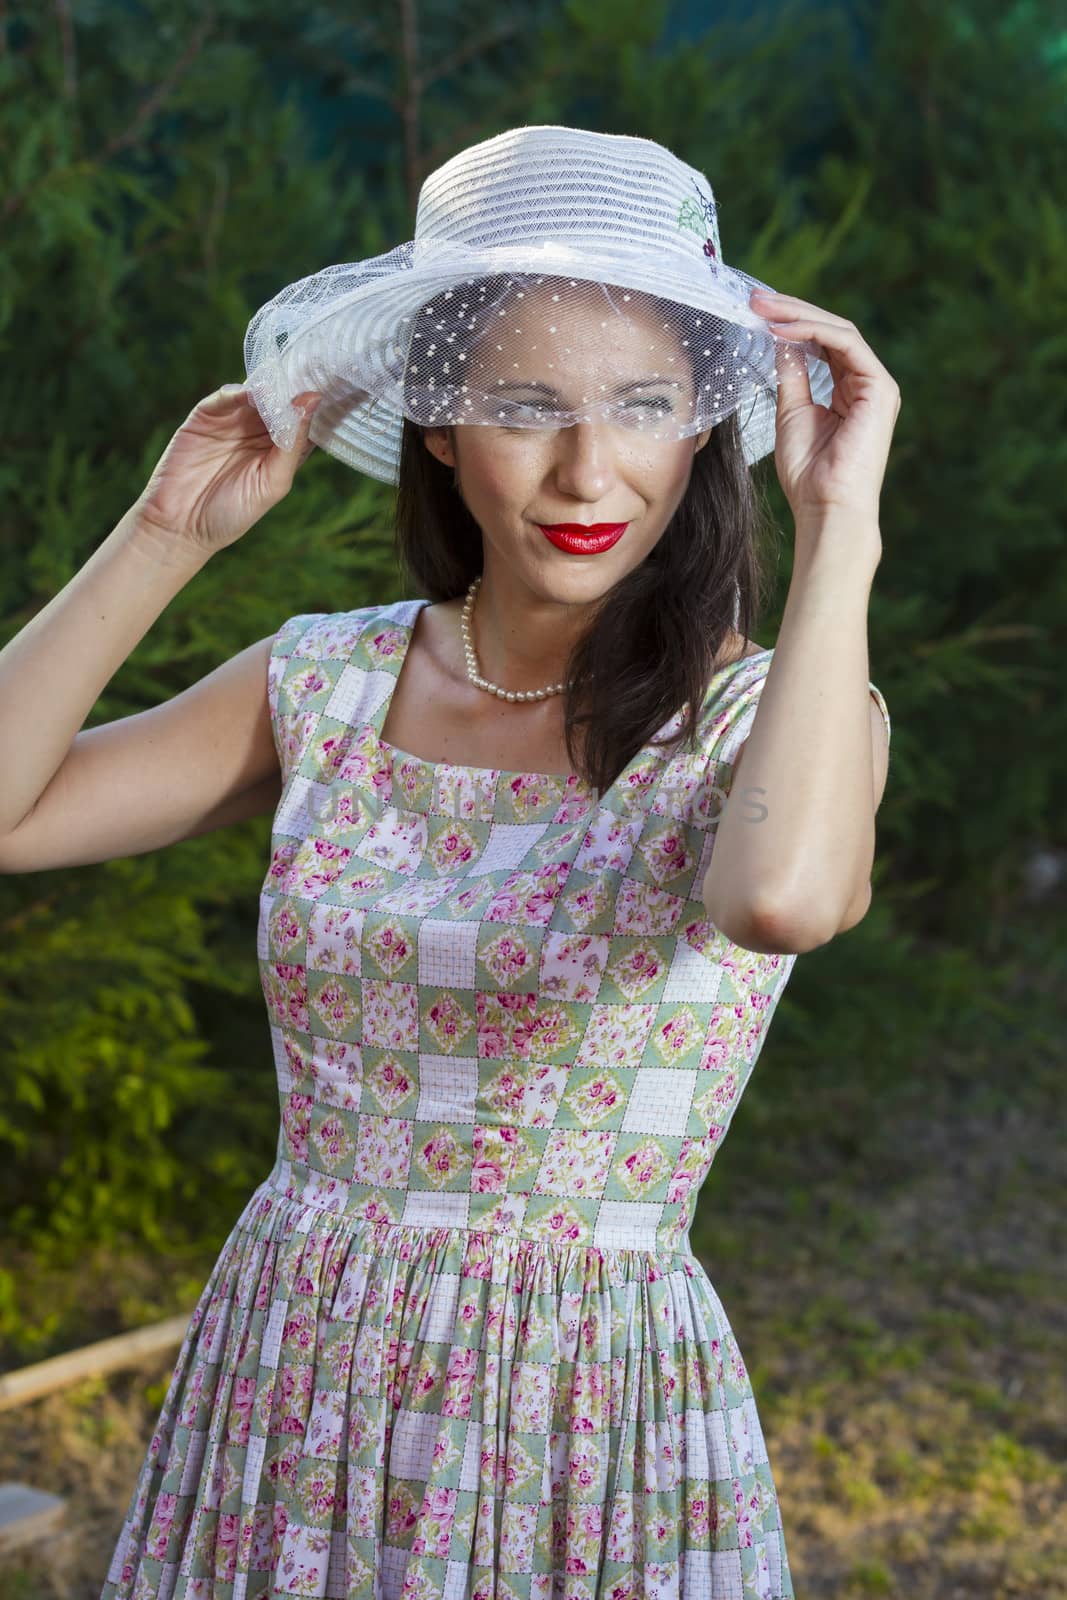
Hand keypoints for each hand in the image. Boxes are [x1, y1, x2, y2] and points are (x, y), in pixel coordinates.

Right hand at [131, 383, 321, 555]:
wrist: (181, 525)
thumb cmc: (232, 514)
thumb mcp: (272, 483)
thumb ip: (292, 444)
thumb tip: (313, 401)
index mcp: (281, 451)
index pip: (304, 421)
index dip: (314, 406)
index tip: (331, 389)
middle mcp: (259, 433)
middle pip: (281, 401)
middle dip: (293, 389)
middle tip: (307, 376)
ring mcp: (233, 422)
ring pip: (256, 395)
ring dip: (268, 389)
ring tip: (278, 388)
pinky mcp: (206, 417)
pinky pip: (225, 397)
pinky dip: (238, 392)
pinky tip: (251, 394)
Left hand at [749, 287, 900, 532]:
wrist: (826, 506)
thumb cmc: (809, 473)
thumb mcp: (791, 412)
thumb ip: (791, 375)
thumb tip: (779, 340)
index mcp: (849, 390)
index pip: (821, 344)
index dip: (790, 324)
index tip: (755, 312)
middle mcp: (866, 382)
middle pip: (830, 331)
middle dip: (791, 311)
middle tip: (755, 298)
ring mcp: (877, 384)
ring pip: (839, 331)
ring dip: (799, 316)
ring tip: (763, 308)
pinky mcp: (880, 388)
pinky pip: (846, 344)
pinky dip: (813, 332)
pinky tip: (782, 329)